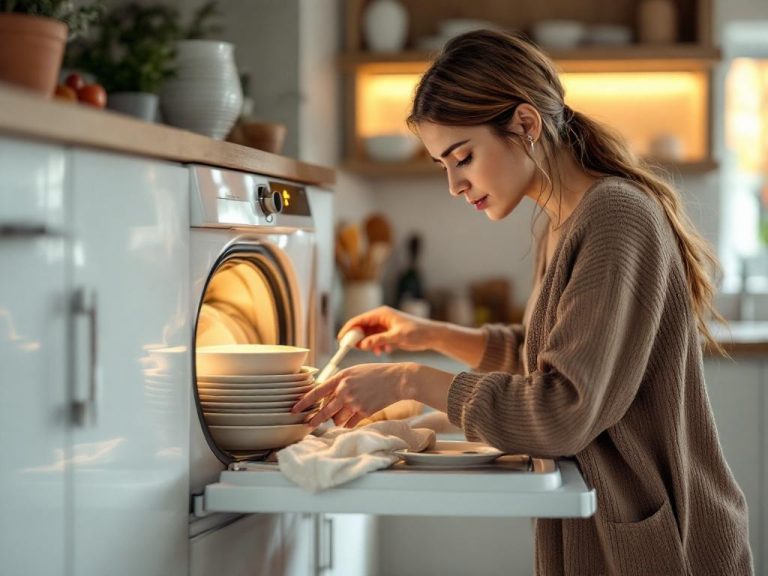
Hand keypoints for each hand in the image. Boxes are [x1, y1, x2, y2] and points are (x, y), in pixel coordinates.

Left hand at [292, 362, 415, 427]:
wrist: (396, 379)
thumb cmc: (375, 374)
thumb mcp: (354, 372)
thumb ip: (340, 383)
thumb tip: (326, 398)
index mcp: (341, 377)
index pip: (317, 392)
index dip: (303, 402)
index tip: (294, 409)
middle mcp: (345, 390)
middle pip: (324, 411)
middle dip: (315, 420)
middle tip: (309, 424)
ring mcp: (354, 402)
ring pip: (337, 419)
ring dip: (337, 420)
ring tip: (343, 414)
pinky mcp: (364, 412)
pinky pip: (350, 423)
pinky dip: (349, 423)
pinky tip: (354, 417)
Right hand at [338, 306, 437, 355]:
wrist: (432, 336)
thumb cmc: (417, 333)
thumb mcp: (397, 337)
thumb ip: (379, 340)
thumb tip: (363, 345)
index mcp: (381, 314)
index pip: (359, 320)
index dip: (348, 329)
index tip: (341, 340)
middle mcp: (381, 318)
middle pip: (361, 328)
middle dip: (357, 339)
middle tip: (353, 349)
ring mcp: (384, 326)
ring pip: (368, 335)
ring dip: (368, 344)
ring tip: (375, 351)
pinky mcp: (388, 333)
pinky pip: (375, 340)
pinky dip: (375, 346)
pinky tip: (383, 351)